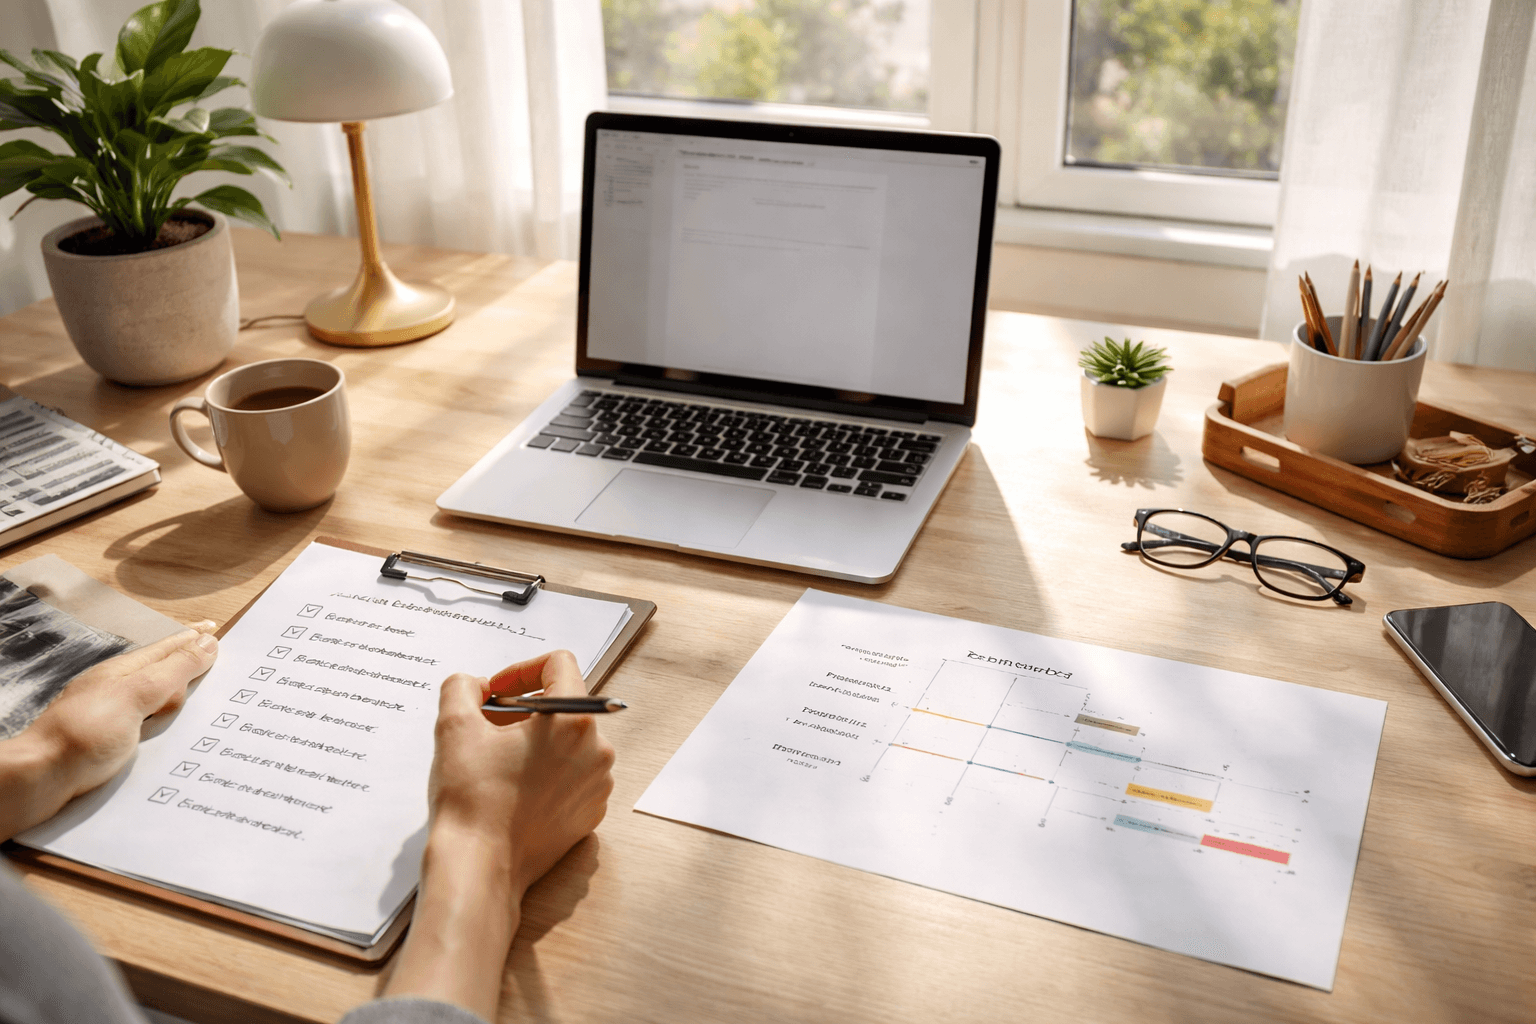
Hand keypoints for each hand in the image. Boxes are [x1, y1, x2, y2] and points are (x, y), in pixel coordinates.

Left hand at [0, 623, 218, 841]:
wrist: (41, 779)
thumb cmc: (82, 734)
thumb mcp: (135, 695)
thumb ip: (173, 671)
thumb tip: (206, 644)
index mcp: (124, 672)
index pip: (167, 649)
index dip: (191, 639)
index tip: (212, 628)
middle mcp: (118, 692)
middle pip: (162, 673)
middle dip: (188, 664)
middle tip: (215, 657)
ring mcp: (113, 718)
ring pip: (155, 701)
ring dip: (180, 696)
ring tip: (201, 693)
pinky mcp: (111, 744)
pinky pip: (148, 726)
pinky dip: (167, 723)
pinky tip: (174, 731)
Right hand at [430, 649, 615, 890]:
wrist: (481, 868)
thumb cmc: (471, 800)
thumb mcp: (454, 726)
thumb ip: (463, 687)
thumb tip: (477, 686)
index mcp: (573, 721)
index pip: (560, 665)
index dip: (521, 671)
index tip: (495, 693)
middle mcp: (598, 750)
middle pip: (564, 705)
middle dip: (524, 709)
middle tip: (487, 727)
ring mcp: (598, 784)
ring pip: (569, 741)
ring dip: (535, 741)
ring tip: (498, 760)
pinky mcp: (591, 812)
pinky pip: (573, 774)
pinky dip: (547, 771)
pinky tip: (514, 787)